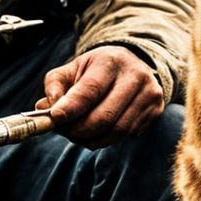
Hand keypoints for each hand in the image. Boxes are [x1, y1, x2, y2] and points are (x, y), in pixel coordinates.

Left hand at [35, 46, 163, 146]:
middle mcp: (135, 76)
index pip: (90, 90)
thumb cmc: (96, 70)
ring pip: (117, 130)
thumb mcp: (73, 68)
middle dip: (78, 130)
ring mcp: (149, 94)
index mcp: (111, 61)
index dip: (71, 108)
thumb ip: (55, 86)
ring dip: (91, 139)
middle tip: (63, 132)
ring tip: (77, 135)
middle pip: (104, 116)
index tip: (54, 119)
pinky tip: (96, 133)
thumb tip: (45, 108)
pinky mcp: (155, 110)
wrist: (133, 64)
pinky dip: (106, 139)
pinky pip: (127, 135)